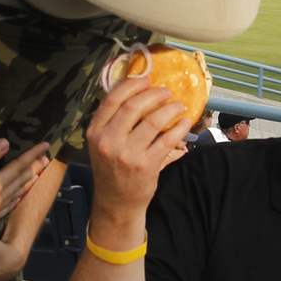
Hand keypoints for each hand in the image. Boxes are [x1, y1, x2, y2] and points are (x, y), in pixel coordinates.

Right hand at [0, 140, 49, 233]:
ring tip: (37, 176)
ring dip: (28, 185)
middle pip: (21, 182)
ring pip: (17, 196)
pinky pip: (7, 209)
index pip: (19, 167)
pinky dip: (17, 200)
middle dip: (35, 169)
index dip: (32, 155)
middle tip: (46, 160)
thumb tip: (6, 144)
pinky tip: (18, 198)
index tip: (45, 146)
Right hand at [86, 76, 191, 224]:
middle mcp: (108, 141)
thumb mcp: (102, 143)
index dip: (131, 84)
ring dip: (170, 109)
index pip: (112, 99)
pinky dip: (179, 128)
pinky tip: (185, 122)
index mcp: (95, 131)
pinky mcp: (146, 165)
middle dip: (154, 94)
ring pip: (153, 121)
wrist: (116, 202)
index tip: (146, 78)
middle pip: (133, 106)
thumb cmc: (112, 168)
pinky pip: (167, 140)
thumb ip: (114, 120)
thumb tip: (141, 90)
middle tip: (166, 92)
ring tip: (178, 106)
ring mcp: (127, 154)